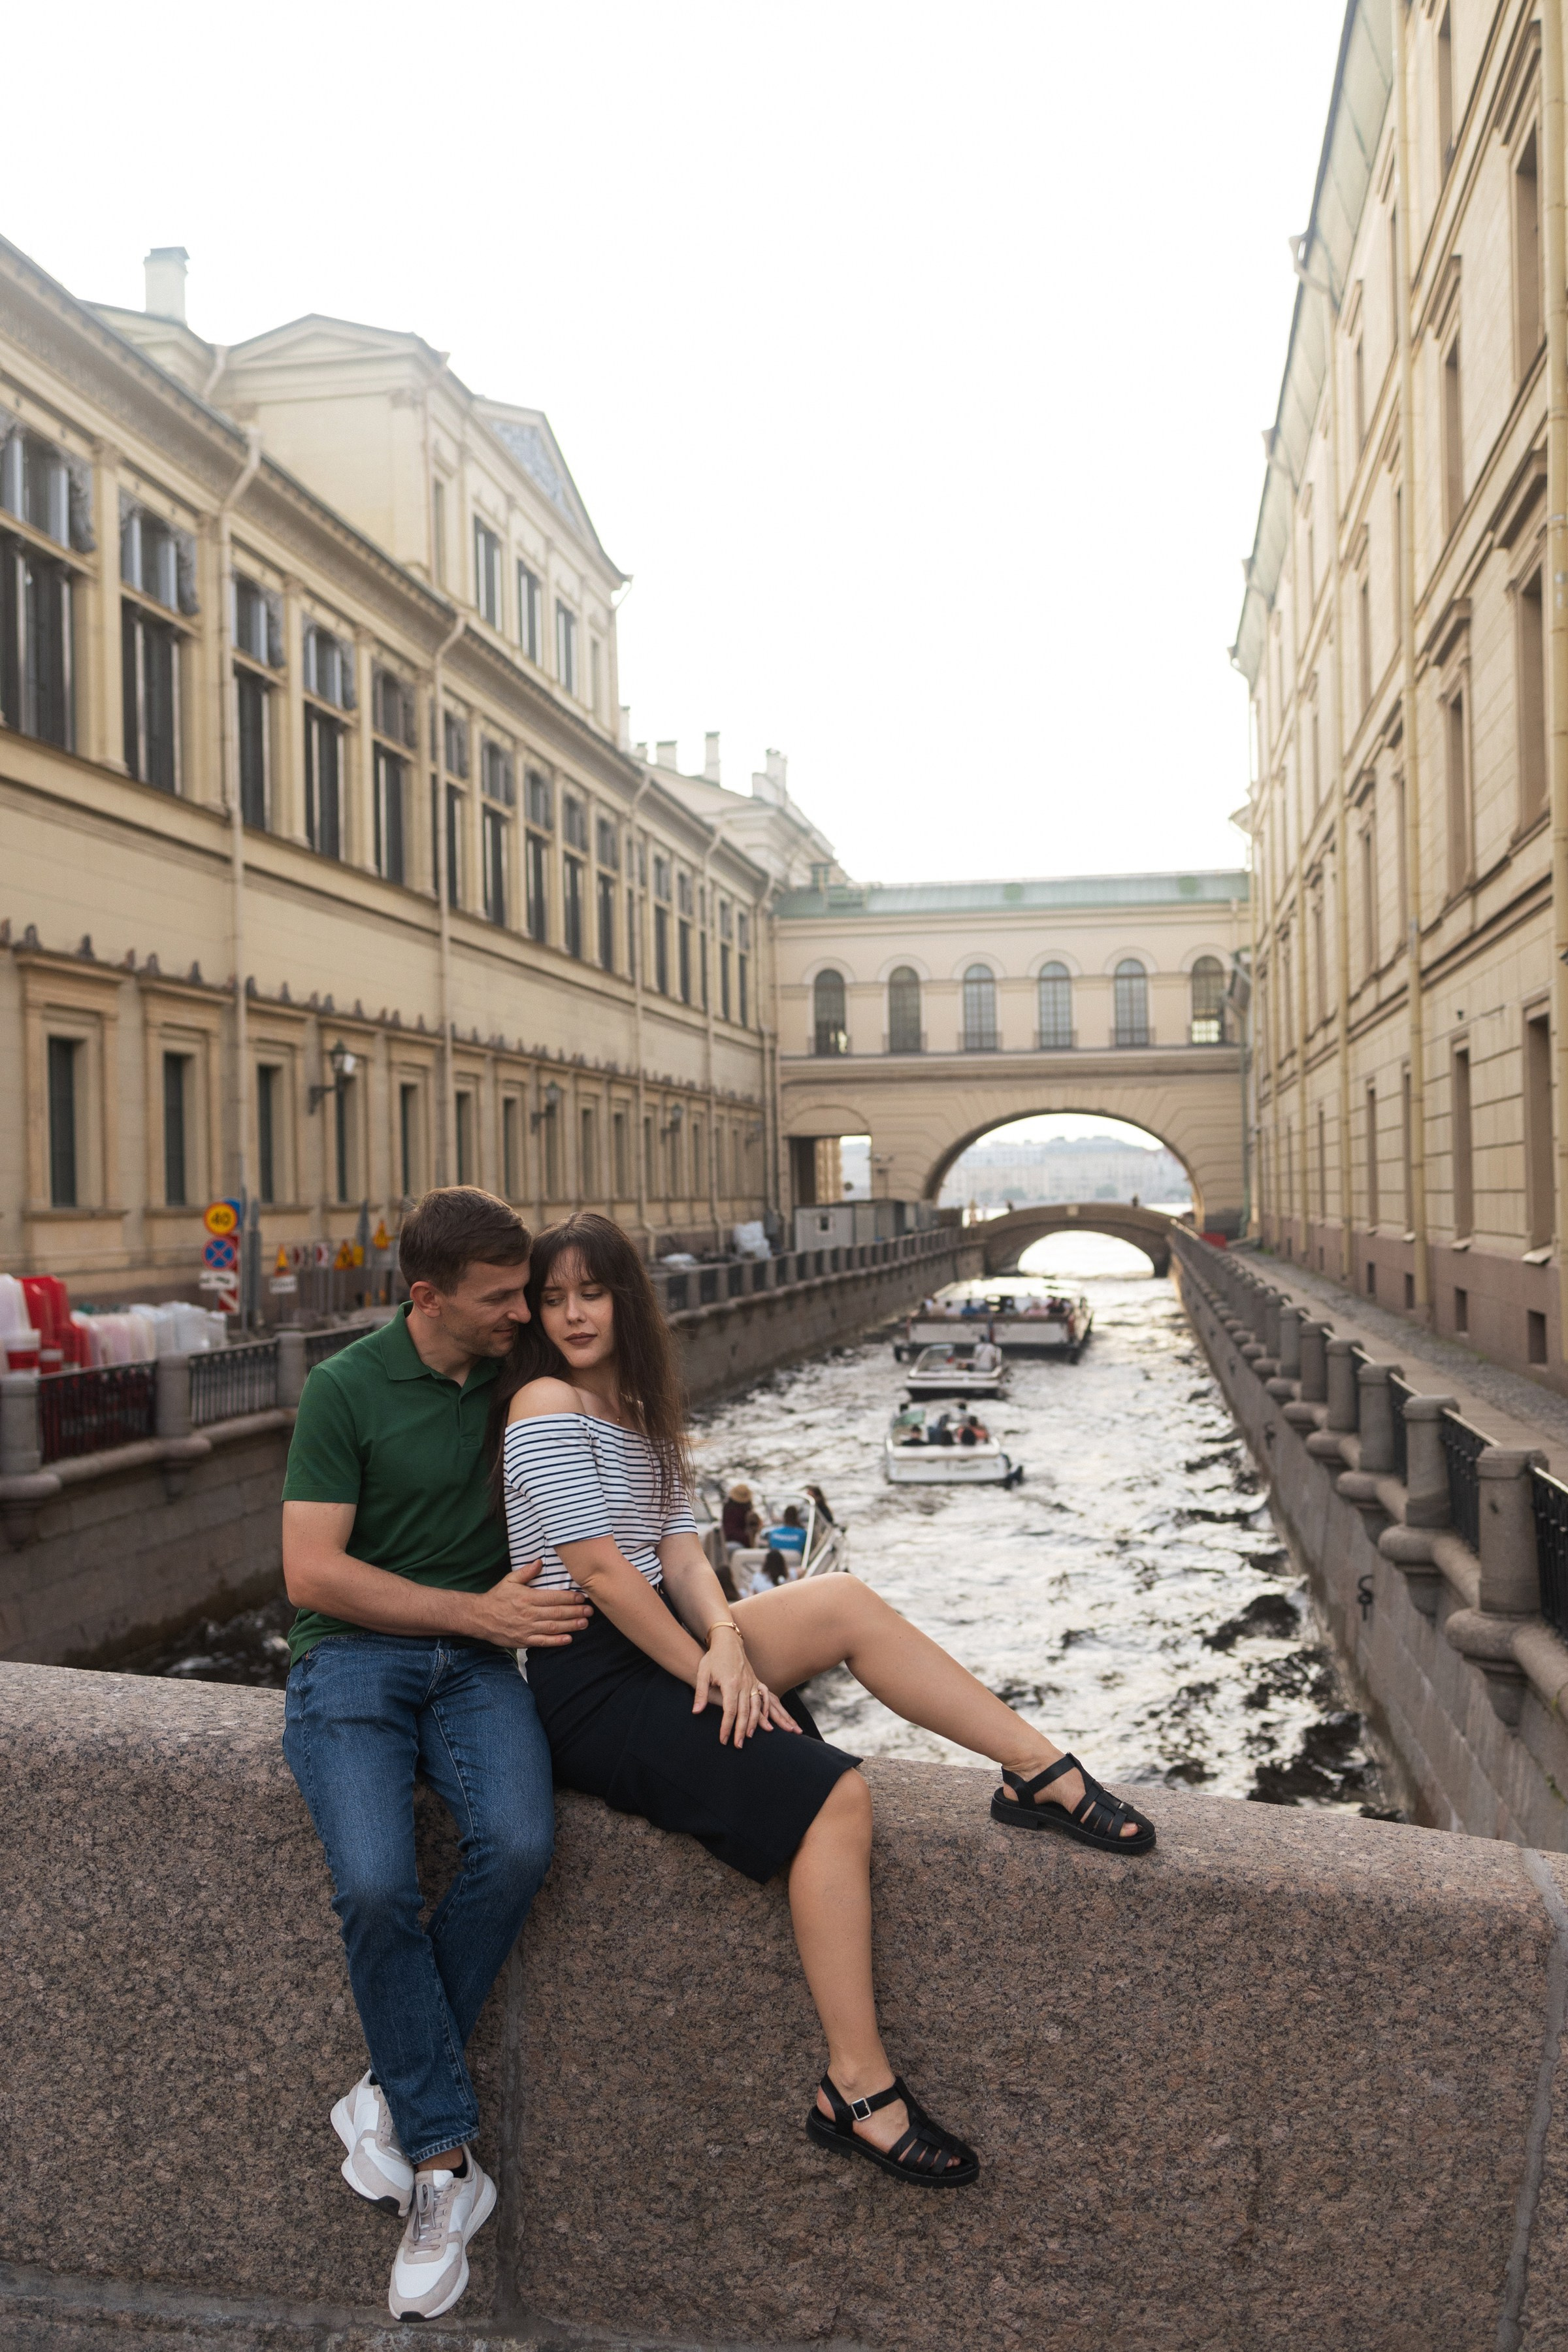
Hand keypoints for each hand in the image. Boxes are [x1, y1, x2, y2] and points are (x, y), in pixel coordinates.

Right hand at [465, 1559, 591, 1648]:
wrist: (479, 1617)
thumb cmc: (497, 1597)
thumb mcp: (509, 1580)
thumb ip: (526, 1572)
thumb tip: (540, 1561)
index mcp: (527, 1597)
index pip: (554, 1597)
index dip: (570, 1598)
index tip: (582, 1597)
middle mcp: (529, 1613)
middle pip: (557, 1613)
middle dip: (576, 1612)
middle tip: (590, 1611)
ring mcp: (526, 1628)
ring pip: (553, 1628)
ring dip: (571, 1626)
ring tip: (585, 1623)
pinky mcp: (523, 1640)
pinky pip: (543, 1642)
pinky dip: (557, 1641)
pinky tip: (569, 1639)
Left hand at [693, 1627, 800, 1746]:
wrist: (728, 1641)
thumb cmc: (713, 1657)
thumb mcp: (703, 1673)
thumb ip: (701, 1694)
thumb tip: (696, 1712)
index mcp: (731, 1683)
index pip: (730, 1711)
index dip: (727, 1727)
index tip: (723, 1740)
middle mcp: (744, 1684)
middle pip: (744, 1712)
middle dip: (740, 1731)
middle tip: (737, 1745)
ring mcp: (752, 1682)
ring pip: (756, 1707)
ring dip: (753, 1724)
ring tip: (748, 1737)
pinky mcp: (755, 1681)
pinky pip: (763, 1698)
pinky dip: (764, 1711)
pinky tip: (763, 1722)